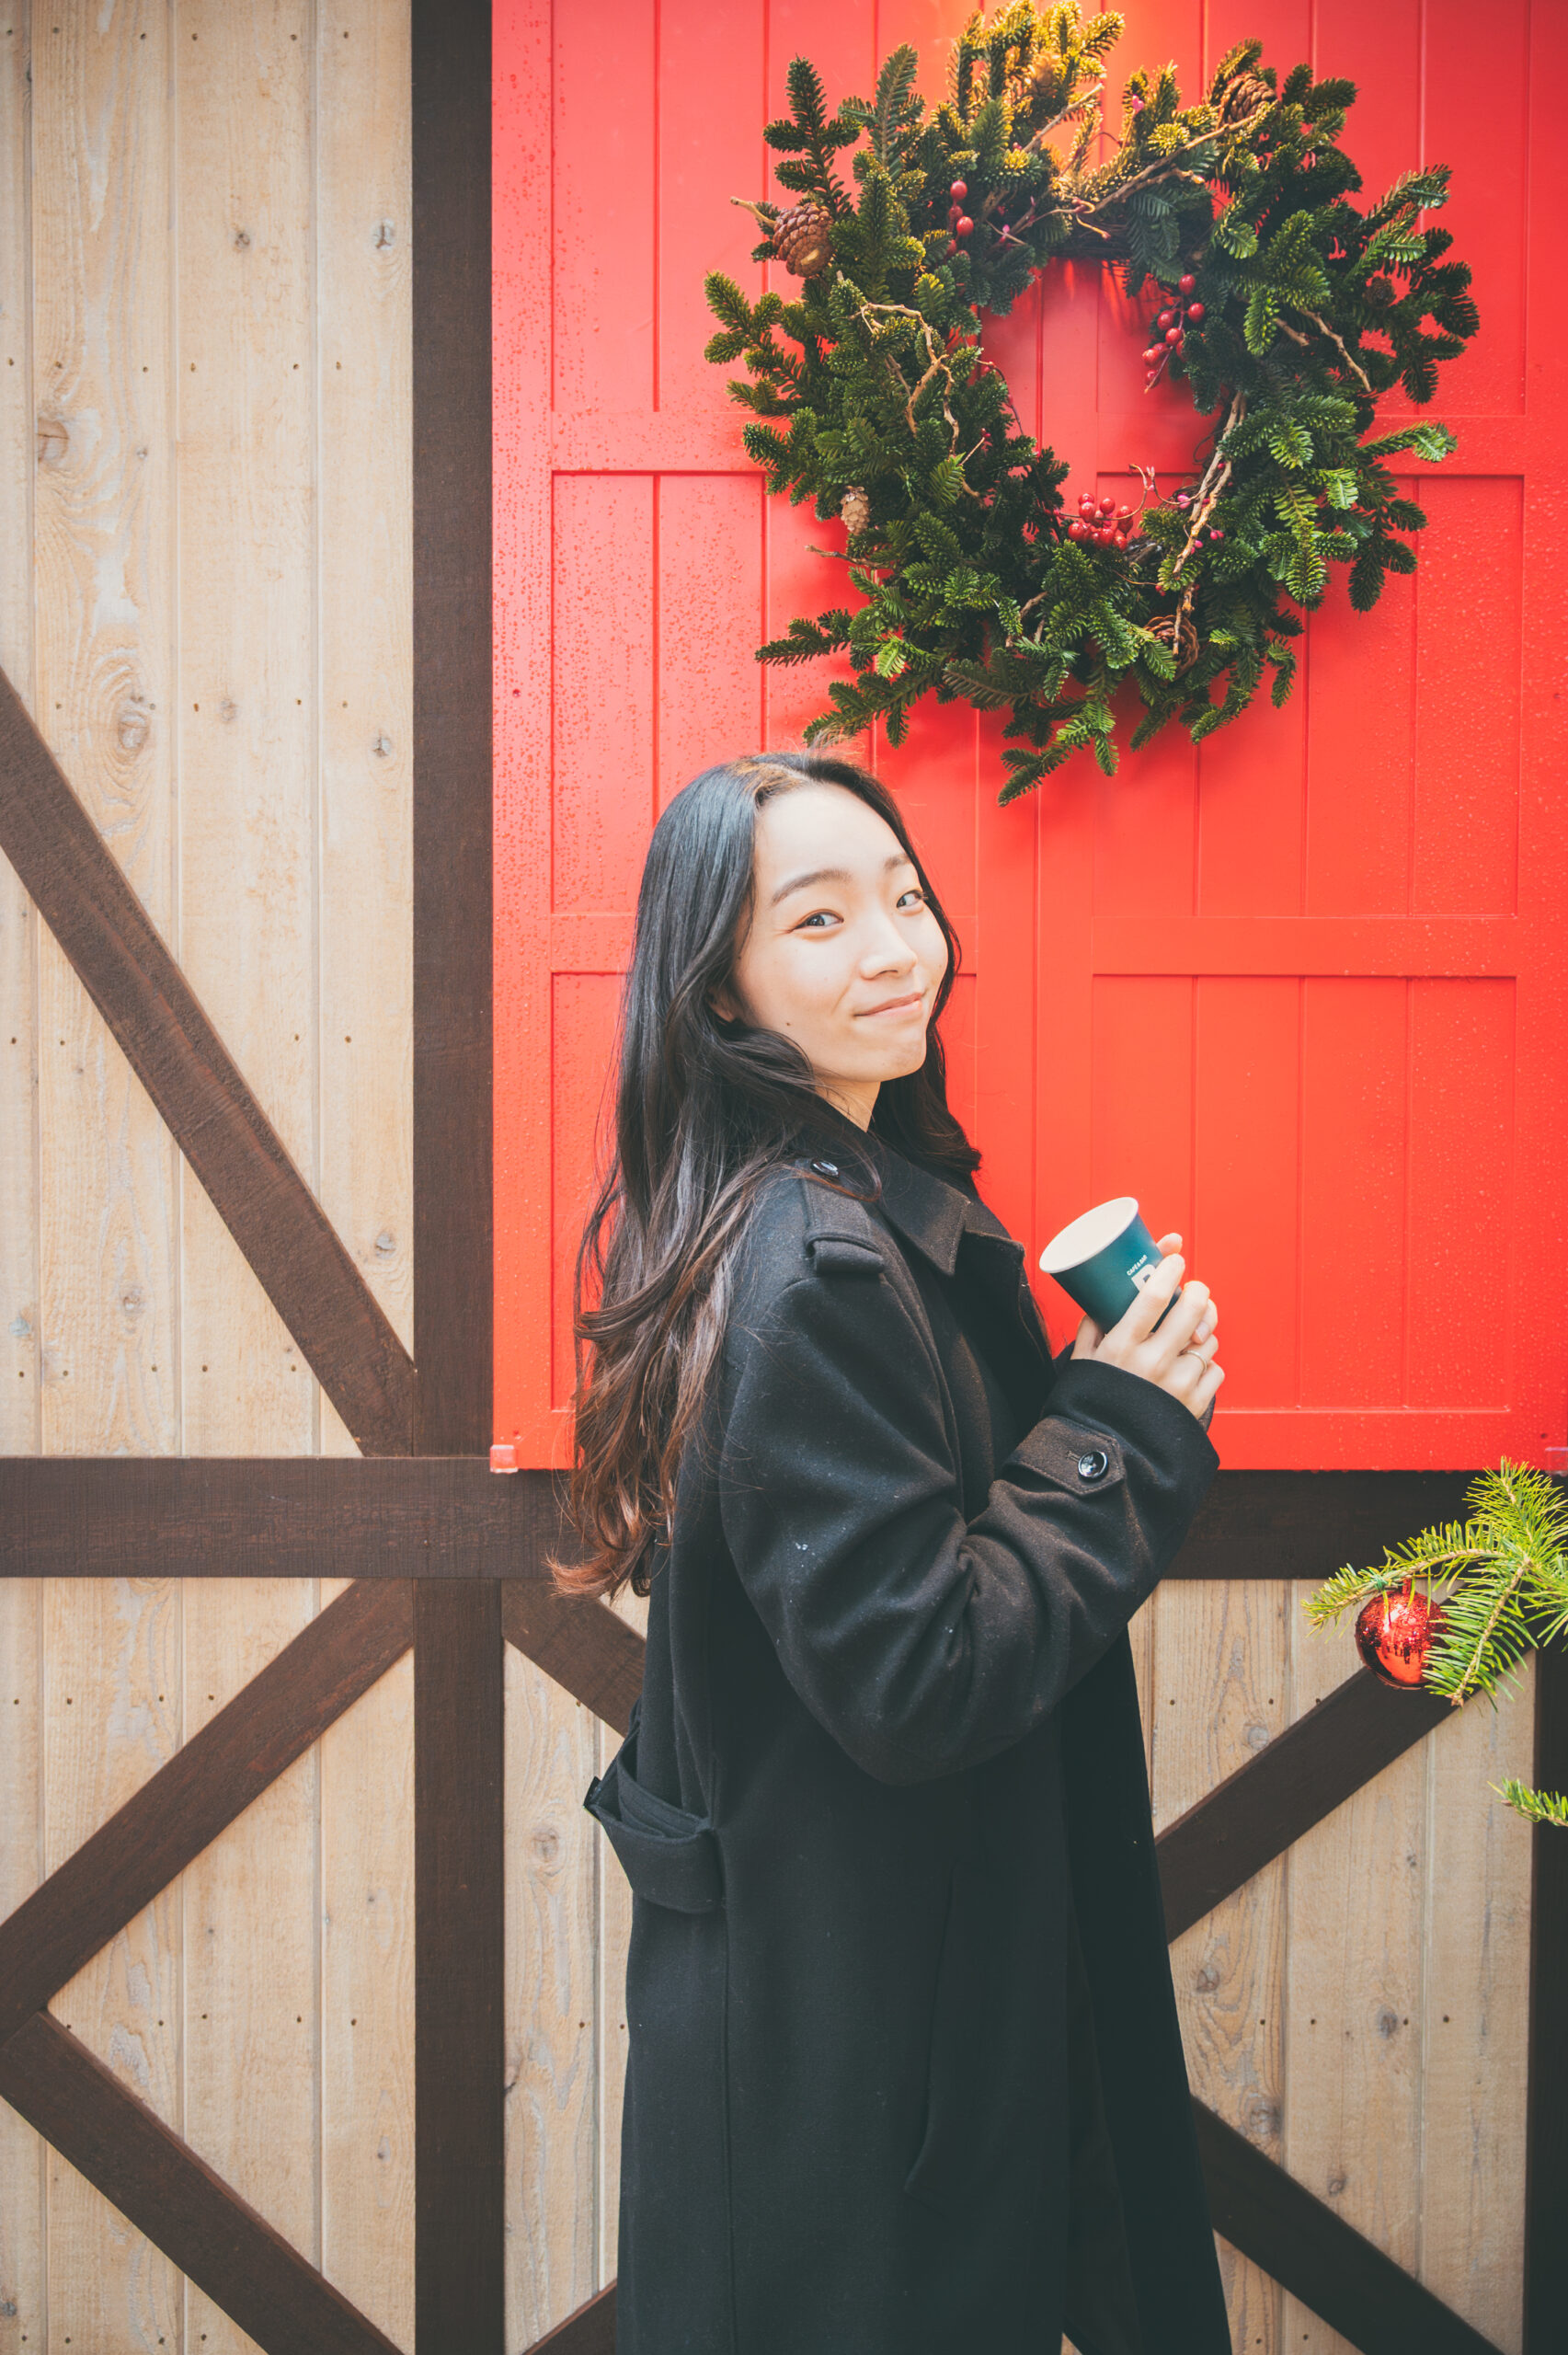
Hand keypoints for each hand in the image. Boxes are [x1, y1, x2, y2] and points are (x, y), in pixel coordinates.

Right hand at [1069, 1231, 1222, 1423]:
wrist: (1108, 1453)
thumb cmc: (1092, 1403)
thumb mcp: (1082, 1361)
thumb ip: (1091, 1329)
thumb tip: (1101, 1300)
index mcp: (1122, 1347)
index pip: (1153, 1296)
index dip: (1168, 1268)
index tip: (1175, 1256)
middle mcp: (1152, 1363)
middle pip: (1192, 1309)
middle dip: (1198, 1292)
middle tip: (1194, 1289)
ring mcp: (1176, 1384)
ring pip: (1209, 1340)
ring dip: (1203, 1333)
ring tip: (1188, 1338)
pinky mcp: (1194, 1404)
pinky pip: (1216, 1370)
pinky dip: (1207, 1366)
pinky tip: (1191, 1368)